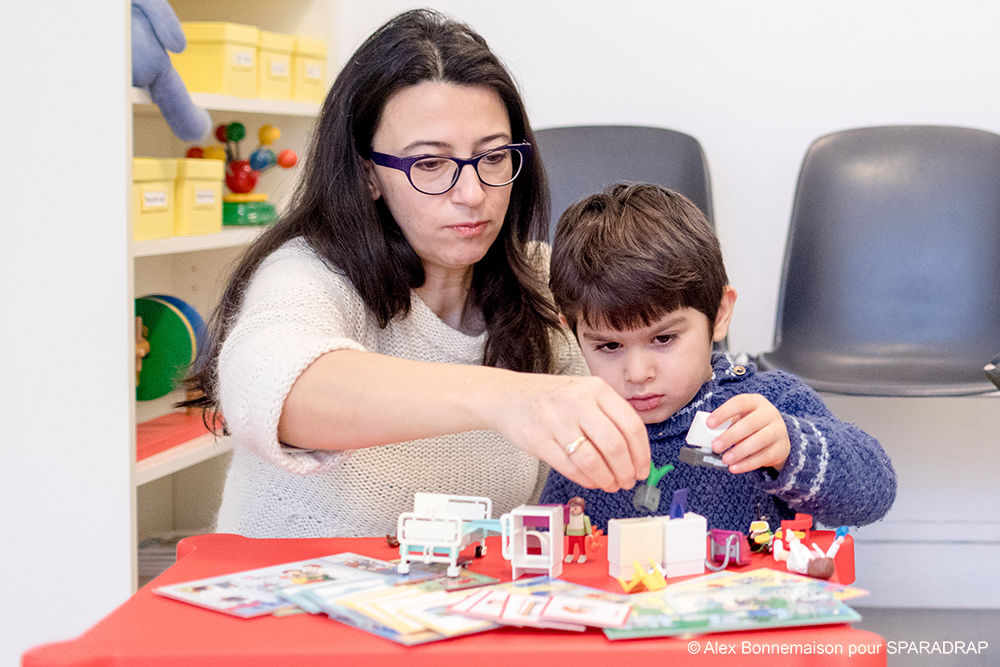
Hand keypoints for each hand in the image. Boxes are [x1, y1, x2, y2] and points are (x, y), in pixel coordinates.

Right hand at [488, 373, 649, 491]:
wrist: (507, 395)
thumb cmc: (550, 399)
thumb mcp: (584, 394)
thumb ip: (609, 416)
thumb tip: (636, 453)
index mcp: (596, 388)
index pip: (631, 425)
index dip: (642, 454)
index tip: (643, 469)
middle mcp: (578, 401)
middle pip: (614, 445)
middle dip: (626, 470)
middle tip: (628, 481)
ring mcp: (556, 420)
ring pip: (593, 459)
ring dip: (607, 479)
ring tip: (611, 484)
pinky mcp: (539, 440)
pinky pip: (570, 467)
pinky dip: (587, 479)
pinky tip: (592, 481)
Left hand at [707, 394, 789, 473]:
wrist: (777, 436)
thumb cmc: (751, 425)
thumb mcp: (741, 418)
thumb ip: (726, 424)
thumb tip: (708, 437)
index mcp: (756, 402)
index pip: (740, 402)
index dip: (724, 412)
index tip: (709, 424)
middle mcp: (769, 413)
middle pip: (750, 423)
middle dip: (730, 436)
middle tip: (715, 447)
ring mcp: (778, 431)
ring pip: (759, 440)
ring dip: (739, 451)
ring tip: (725, 459)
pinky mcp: (781, 448)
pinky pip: (764, 457)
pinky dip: (747, 464)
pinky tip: (734, 468)